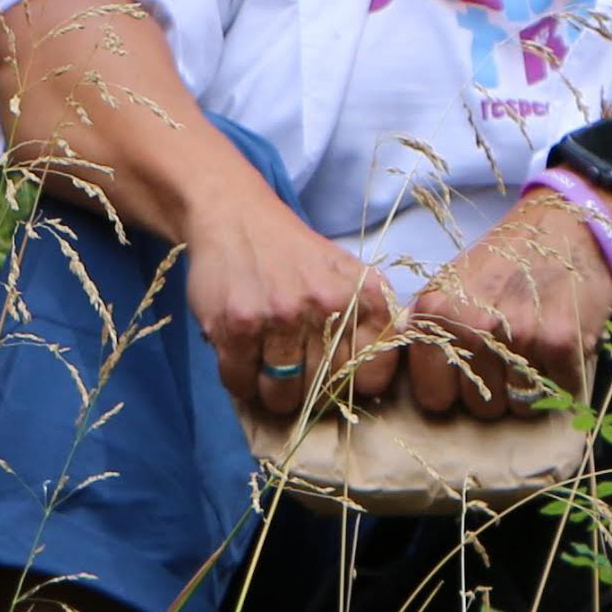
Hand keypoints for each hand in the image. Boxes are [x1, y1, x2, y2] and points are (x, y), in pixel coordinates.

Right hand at [182, 192, 401, 424]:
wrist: (236, 217)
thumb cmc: (294, 255)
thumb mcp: (345, 275)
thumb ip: (369, 322)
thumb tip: (375, 383)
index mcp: (364, 295)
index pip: (374, 375)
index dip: (354, 384)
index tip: (338, 377)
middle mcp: (328, 305)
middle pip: (324, 391)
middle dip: (308, 391)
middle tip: (295, 371)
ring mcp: (281, 317)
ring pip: (282, 395)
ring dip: (272, 392)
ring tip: (267, 368)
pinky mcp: (238, 325)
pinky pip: (241, 383)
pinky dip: (240, 382)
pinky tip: (242, 360)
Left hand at [392, 187, 611, 418]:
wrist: (565, 226)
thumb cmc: (504, 261)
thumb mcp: (450, 284)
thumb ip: (426, 326)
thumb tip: (396, 366)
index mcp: (437, 312)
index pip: (433, 398)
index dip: (452, 391)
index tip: (466, 374)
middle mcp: (475, 325)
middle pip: (479, 407)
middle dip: (494, 390)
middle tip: (508, 353)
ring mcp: (520, 335)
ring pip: (518, 406)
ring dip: (528, 387)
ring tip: (532, 349)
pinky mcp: (562, 342)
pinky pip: (556, 392)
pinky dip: (561, 378)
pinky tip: (557, 347)